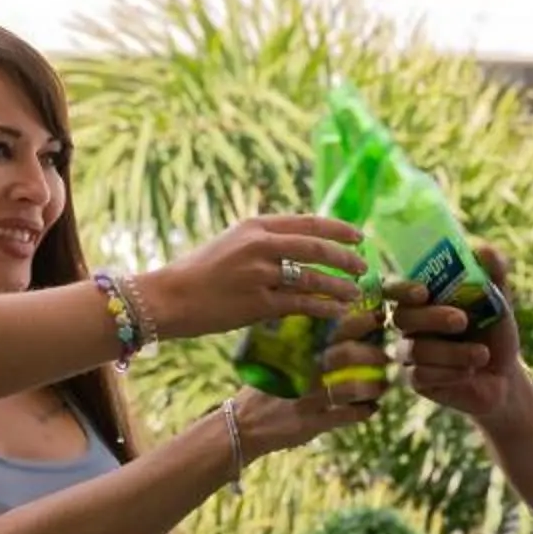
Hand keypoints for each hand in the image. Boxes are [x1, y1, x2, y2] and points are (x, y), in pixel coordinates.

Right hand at [134, 215, 363, 342]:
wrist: (169, 297)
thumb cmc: (199, 272)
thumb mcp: (231, 243)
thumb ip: (263, 241)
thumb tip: (299, 244)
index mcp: (254, 225)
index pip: (307, 222)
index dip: (337, 228)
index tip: (358, 236)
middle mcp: (259, 245)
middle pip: (316, 247)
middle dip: (345, 257)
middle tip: (363, 265)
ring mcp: (259, 274)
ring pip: (312, 277)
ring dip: (339, 285)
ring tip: (355, 292)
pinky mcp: (257, 303)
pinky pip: (300, 304)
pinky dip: (323, 307)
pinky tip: (337, 311)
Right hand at [242, 307, 393, 454]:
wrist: (244, 425)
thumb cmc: (267, 388)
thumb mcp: (276, 358)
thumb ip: (301, 342)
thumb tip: (337, 323)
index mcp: (298, 350)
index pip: (332, 329)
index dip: (360, 321)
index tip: (378, 317)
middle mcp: (304, 371)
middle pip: (346, 355)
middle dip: (373, 354)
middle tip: (386, 357)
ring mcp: (308, 398)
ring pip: (351, 387)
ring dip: (374, 386)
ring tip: (383, 385)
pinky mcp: (312, 423)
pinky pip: (346, 415)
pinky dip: (364, 411)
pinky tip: (370, 408)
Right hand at [391, 243, 526, 424]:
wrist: (505, 375)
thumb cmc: (494, 332)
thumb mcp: (499, 301)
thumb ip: (494, 275)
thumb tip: (485, 249)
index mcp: (423, 300)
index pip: (395, 288)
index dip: (401, 288)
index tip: (424, 291)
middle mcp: (410, 324)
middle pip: (403, 317)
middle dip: (433, 318)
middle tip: (462, 320)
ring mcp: (409, 353)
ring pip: (415, 350)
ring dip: (452, 352)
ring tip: (482, 355)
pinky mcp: (416, 380)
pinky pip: (420, 375)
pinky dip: (449, 373)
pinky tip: (468, 372)